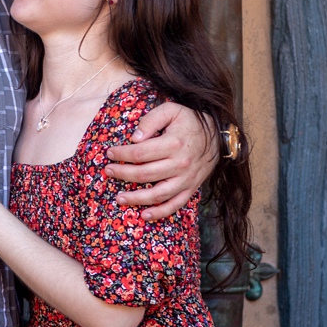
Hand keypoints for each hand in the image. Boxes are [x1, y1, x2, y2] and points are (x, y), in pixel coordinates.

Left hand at [105, 102, 217, 219]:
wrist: (218, 136)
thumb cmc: (190, 121)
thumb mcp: (171, 110)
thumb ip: (151, 120)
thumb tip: (134, 138)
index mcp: (173, 143)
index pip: (141, 152)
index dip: (122, 154)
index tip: (109, 153)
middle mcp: (180, 164)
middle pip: (145, 174)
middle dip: (123, 174)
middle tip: (108, 172)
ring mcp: (186, 179)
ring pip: (158, 194)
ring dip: (136, 199)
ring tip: (119, 198)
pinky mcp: (191, 188)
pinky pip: (175, 204)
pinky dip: (160, 212)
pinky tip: (145, 215)